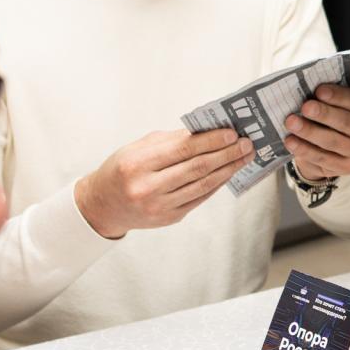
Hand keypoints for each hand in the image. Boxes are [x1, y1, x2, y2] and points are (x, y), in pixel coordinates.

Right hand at [76, 128, 252, 238]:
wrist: (103, 205)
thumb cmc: (123, 169)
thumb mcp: (139, 148)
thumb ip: (172, 140)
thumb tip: (209, 131)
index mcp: (138, 163)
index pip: (183, 149)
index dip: (211, 141)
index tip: (232, 133)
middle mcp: (148, 187)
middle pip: (197, 167)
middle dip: (226, 154)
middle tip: (246, 144)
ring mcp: (160, 206)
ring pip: (203, 185)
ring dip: (228, 170)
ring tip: (244, 157)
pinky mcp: (169, 218)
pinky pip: (200, 198)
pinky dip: (217, 184)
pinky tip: (228, 173)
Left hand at [283, 85, 349, 179]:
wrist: (343, 146)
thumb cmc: (341, 114)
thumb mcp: (345, 103)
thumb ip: (334, 96)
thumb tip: (309, 88)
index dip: (338, 96)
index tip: (319, 90)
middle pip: (347, 123)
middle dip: (324, 114)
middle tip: (305, 107)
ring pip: (333, 142)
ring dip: (310, 132)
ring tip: (291, 122)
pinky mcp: (347, 168)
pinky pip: (323, 159)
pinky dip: (305, 149)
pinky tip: (291, 141)